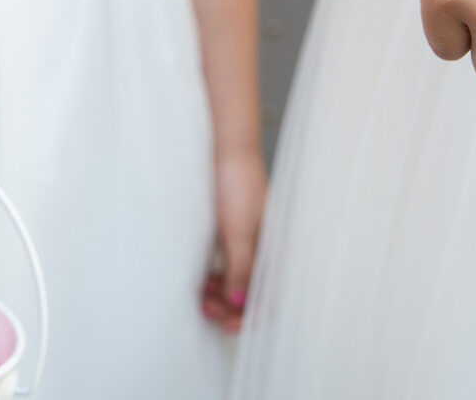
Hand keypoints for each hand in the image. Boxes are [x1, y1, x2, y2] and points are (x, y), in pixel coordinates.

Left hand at [201, 149, 266, 330]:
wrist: (227, 151)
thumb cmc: (238, 187)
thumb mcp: (238, 233)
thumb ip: (240, 270)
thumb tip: (239, 304)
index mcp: (274, 251)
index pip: (269, 297)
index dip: (249, 316)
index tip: (226, 324)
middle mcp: (263, 249)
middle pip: (252, 292)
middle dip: (230, 306)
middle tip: (206, 308)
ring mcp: (247, 241)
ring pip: (237, 281)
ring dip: (221, 294)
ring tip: (202, 295)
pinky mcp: (231, 233)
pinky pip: (226, 266)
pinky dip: (215, 278)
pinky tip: (202, 279)